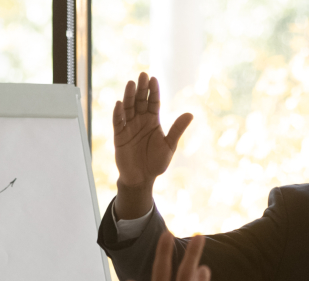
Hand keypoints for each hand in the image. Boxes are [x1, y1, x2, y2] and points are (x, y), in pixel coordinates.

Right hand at [112, 72, 194, 190]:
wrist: (142, 179)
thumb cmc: (156, 162)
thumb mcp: (169, 145)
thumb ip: (177, 129)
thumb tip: (190, 114)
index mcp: (153, 121)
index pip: (153, 102)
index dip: (153, 91)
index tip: (154, 79)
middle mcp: (140, 121)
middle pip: (140, 101)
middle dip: (141, 89)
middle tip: (142, 75)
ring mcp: (129, 127)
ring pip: (128, 108)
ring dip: (129, 96)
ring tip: (131, 84)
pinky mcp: (119, 136)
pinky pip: (118, 122)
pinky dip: (118, 113)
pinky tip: (119, 103)